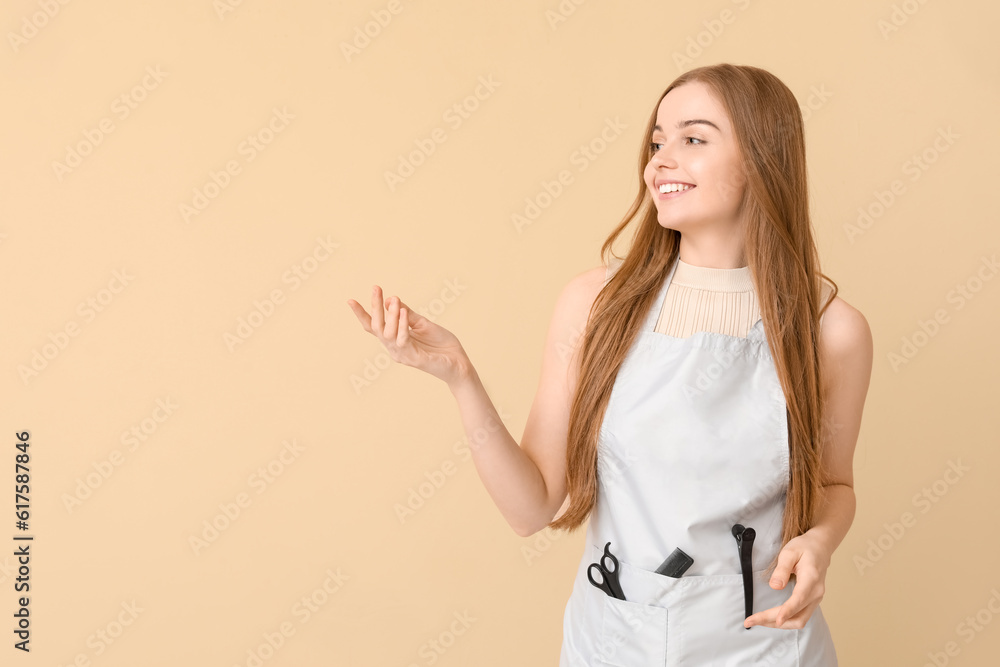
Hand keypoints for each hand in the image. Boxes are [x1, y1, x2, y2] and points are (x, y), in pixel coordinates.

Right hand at [347, 284, 470, 386]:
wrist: (459, 363)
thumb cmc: (441, 344)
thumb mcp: (423, 324)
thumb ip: (408, 314)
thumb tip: (390, 300)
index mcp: (395, 340)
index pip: (374, 327)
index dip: (362, 314)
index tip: (350, 300)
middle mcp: (394, 348)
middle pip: (377, 327)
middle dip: (374, 307)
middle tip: (376, 288)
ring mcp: (403, 354)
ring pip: (387, 333)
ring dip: (390, 314)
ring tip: (395, 298)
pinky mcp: (414, 358)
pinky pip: (403, 339)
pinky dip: (403, 325)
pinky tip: (404, 312)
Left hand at [744, 530, 830, 629]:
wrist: (820, 548)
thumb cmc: (804, 548)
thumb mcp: (789, 552)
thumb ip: (782, 569)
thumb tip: (775, 586)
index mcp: (811, 579)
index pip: (799, 599)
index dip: (788, 611)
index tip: (777, 620)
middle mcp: (816, 593)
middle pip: (797, 616)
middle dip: (774, 621)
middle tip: (750, 620)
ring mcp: (815, 599)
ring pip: (799, 621)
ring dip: (779, 624)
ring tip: (757, 621)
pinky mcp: (811, 602)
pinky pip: (800, 617)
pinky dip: (785, 620)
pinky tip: (771, 618)